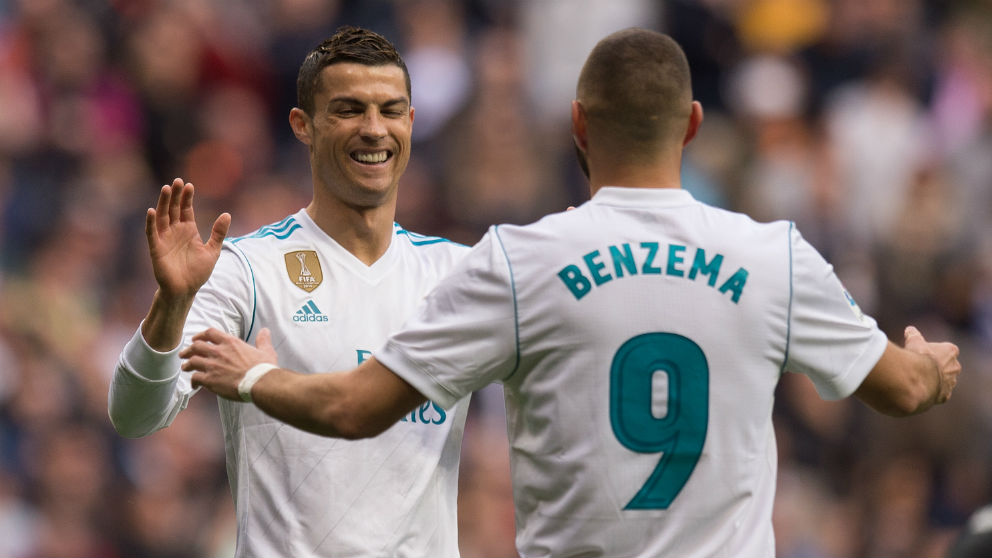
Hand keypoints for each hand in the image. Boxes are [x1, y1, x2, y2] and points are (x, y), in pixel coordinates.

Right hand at [146, 178, 230, 299]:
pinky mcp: (156, 248)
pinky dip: (151, 222)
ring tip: (165, 189)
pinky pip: (152, 233)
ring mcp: (165, 238)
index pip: (186, 209)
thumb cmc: (198, 272)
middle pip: (173, 209)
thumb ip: (218, 233)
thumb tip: (227, 214)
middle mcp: (175, 231)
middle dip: (175, 195)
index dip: (186, 198)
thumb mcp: (213, 250)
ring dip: (163, 203)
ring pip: (162, 216)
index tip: (189, 185)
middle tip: (176, 181)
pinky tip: (152, 210)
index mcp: (188, 230)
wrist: (185, 290)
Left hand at [181, 327, 277, 400]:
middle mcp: (219, 351)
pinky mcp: (210, 380)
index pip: (210, 333)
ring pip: (192, 361)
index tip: (196, 339)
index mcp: (231, 343)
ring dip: (187, 365)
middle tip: (185, 354)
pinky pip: (195, 378)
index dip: (200, 335)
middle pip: (196, 346)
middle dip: (188, 350)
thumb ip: (263, 340)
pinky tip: (194, 385)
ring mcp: (213, 365)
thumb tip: (265, 331)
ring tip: (185, 368)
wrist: (260, 383)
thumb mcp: (266, 350)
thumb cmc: (263, 368)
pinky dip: (193, 382)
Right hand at [904, 326, 960, 403]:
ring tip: (917, 379)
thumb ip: (913, 335)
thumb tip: (910, 329)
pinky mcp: (944, 396)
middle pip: (947, 366)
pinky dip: (932, 393)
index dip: (934, 351)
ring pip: (944, 381)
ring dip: (934, 380)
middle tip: (920, 366)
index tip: (923, 353)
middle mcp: (955, 367)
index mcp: (950, 351)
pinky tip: (919, 390)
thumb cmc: (916, 357)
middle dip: (936, 366)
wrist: (916, 379)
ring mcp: (951, 383)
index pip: (946, 349)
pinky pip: (940, 394)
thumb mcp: (913, 341)